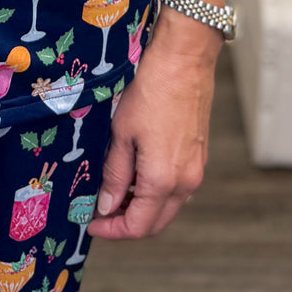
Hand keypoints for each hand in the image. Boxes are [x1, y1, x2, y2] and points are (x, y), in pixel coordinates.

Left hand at [87, 31, 216, 240]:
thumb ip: (115, 174)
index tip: (91, 223)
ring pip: (168, 206)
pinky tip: (137, 171)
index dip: (111, 230)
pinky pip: (178, 188)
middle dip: (127, 222)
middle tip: (101, 210)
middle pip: (155, 223)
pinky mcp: (199, 156)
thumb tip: (107, 205)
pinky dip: (157, 191)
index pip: (137, 227)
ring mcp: (196, 170)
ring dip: (143, 207)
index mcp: (162, 181)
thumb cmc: (150, 90)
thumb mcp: (121, 133)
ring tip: (116, 188)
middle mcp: (185, 183)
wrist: (184, 60)